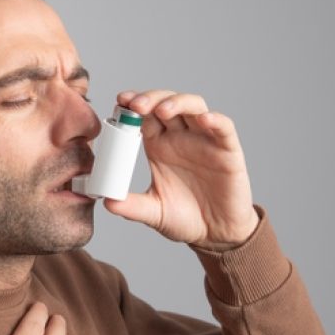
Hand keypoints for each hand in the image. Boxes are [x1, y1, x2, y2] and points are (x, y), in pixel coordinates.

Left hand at [102, 90, 258, 250]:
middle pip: (166, 103)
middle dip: (150, 98)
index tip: (119, 103)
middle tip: (135, 105)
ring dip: (178, 102)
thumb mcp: (154, 212)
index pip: (145, 115)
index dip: (133, 105)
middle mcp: (181, 138)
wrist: (216, 236)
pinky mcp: (227, 150)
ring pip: (193, 106)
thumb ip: (132, 206)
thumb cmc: (186, 219)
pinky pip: (223, 127)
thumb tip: (107, 202)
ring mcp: (205, 140)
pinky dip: (215, 120)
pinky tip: (203, 120)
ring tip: (162, 110)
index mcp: (159, 146)